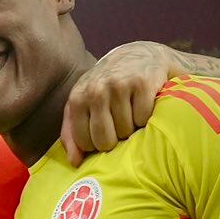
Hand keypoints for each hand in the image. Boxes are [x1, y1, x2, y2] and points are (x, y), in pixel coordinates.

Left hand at [59, 41, 176, 164]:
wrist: (140, 55)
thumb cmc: (108, 87)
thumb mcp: (84, 105)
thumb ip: (72, 134)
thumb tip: (75, 163)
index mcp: (77, 99)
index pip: (85, 142)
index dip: (97, 145)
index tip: (105, 135)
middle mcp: (95, 90)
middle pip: (105, 140)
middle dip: (116, 139)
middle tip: (121, 126)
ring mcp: (119, 85)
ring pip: (127, 130)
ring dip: (133, 127)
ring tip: (132, 113)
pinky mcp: (143, 82)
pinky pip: (145, 118)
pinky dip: (147, 117)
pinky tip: (145, 105)